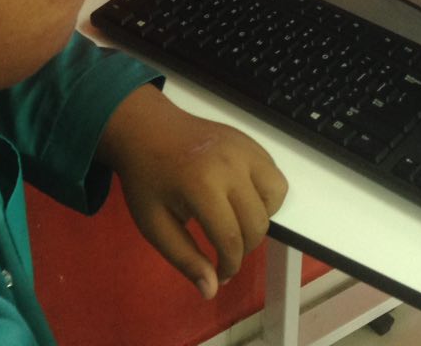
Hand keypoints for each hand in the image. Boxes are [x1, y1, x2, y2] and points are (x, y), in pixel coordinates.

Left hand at [97, 86, 288, 298]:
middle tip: (224, 251)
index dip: (230, 265)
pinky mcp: (250, 141)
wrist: (145, 130)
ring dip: (261, 218)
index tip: (221, 274)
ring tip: (236, 222)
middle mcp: (230, 164)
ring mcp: (244, 149)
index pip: (231, 238)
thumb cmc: (146, 179)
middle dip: (244, 248)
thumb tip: (212, 290)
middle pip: (257, 222)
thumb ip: (185, 258)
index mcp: (202, 185)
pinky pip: (274, 175)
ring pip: (275, 196)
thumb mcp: (154, 225)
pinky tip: (242, 199)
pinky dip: (266, 194)